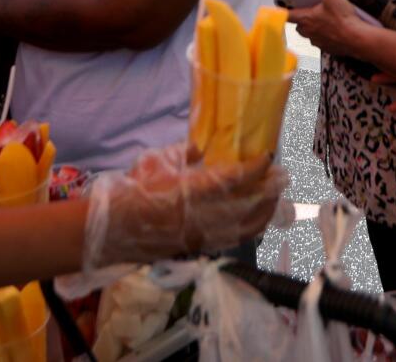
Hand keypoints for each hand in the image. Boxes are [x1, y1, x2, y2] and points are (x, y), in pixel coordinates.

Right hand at [82, 144, 286, 272]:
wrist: (112, 231)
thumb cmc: (130, 191)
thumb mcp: (155, 162)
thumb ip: (182, 154)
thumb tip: (203, 147)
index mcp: (187, 190)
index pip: (232, 179)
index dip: (255, 168)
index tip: (268, 155)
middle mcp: (199, 215)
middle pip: (247, 205)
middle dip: (269, 190)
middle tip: (283, 176)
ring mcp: (201, 235)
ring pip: (245, 227)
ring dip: (265, 211)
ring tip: (276, 197)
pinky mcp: (199, 246)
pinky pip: (233, 239)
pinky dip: (250, 228)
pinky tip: (258, 219)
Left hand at [285, 0, 369, 59]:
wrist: (357, 39)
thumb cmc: (342, 19)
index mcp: (305, 19)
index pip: (286, 15)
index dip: (284, 9)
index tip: (284, 6)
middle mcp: (308, 32)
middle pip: (300, 24)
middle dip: (304, 17)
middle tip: (313, 9)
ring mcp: (318, 42)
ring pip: (311, 33)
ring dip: (316, 26)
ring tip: (328, 18)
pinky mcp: (328, 48)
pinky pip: (324, 40)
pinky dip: (328, 34)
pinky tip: (338, 27)